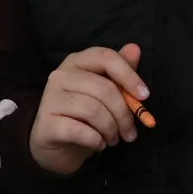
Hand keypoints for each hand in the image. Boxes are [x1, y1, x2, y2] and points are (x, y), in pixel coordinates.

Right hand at [28, 44, 149, 175]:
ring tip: (113, 139)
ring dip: (111, 130)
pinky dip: (96, 141)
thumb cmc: (82, 114)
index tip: (144, 96)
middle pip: (104, 88)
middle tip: (130, 133)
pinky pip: (81, 131)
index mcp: (76, 62)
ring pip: (93, 110)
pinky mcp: (47, 123)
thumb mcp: (103, 92)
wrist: (55, 144)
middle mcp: (60, 75)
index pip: (105, 57)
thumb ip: (119, 71)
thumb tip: (135, 49)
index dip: (128, 75)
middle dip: (124, 114)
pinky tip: (98, 144)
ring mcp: (51, 99)